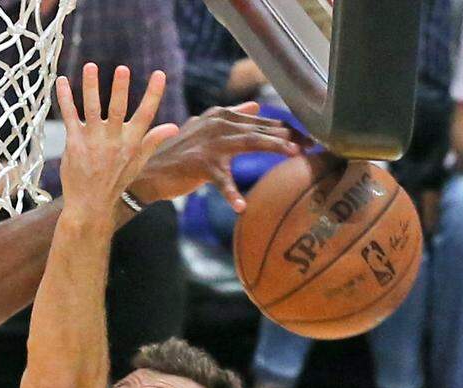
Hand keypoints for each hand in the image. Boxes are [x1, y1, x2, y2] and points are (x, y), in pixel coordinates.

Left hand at [56, 64, 179, 221]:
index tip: (160, 74)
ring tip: (90, 67)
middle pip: (117, 110)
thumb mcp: (138, 163)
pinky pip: (70, 116)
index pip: (146, 115)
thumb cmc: (116, 181)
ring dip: (90, 87)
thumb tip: (175, 127)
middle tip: (122, 69)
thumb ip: (153, 141)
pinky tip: (61, 81)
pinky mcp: (74, 144)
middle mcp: (113, 141)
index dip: (153, 94)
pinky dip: (65, 99)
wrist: (90, 204)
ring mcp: (92, 142)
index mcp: (131, 144)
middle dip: (120, 89)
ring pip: (91, 109)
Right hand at [129, 102, 305, 211]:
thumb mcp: (205, 129)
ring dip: (273, 147)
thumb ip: (231, 117)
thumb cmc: (180, 153)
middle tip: (313, 145)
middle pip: (261, 128)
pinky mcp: (200, 164)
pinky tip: (241, 206)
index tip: (310, 138)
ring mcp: (209, 143)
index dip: (286, 129)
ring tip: (293, 155)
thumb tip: (256, 105)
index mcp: (221, 116)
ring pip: (249, 142)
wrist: (148, 170)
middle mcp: (217, 124)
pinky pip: (221, 180)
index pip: (261, 121)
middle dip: (289, 136)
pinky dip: (231, 194)